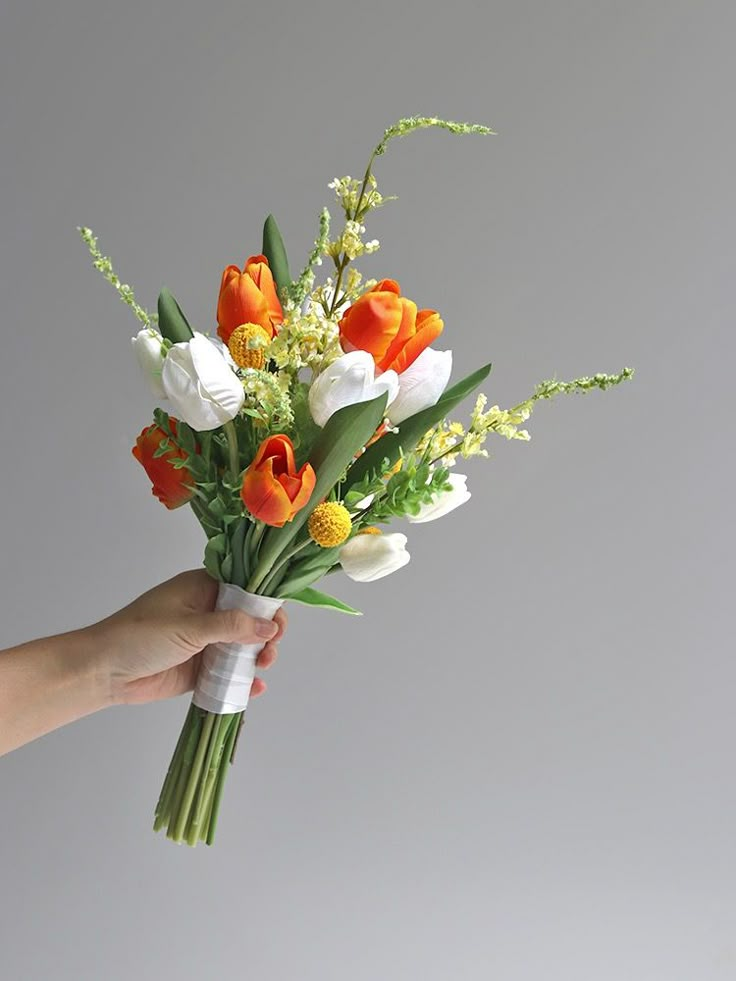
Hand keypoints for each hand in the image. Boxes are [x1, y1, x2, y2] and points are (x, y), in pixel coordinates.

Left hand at [86, 569, 286, 705]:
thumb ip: (232, 626)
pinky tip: (254, 688)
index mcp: (203, 589)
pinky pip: (229, 673)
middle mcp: (208, 612)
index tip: (278, 624)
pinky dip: (243, 680)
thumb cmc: (140, 636)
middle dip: (266, 635)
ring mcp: (205, 642)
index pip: (246, 589)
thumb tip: (270, 626)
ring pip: (243, 648)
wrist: (103, 672)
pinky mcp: (200, 669)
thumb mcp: (189, 626)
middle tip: (268, 652)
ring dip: (258, 657)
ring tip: (261, 668)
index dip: (267, 604)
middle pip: (250, 620)